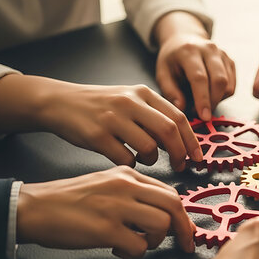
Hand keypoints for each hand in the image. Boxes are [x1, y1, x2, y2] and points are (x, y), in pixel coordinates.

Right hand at [0, 75, 202, 170]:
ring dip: (152, 159)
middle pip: (168, 130)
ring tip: (145, 158)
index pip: (178, 117)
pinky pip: (124, 158)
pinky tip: (126, 159)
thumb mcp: (130, 100)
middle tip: (180, 166)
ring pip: (148, 146)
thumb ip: (155, 115)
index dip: (192, 140)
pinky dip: (131, 163)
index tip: (198, 157)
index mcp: (143, 93)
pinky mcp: (97, 135)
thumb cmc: (101, 106)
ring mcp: (113, 118)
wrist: (60, 102)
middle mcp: (130, 102)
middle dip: (179, 152)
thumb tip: (183, 139)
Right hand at [16, 166, 195, 258]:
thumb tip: (160, 213)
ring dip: (156, 241)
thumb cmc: (68, 200)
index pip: (169, 192)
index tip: (185, 229)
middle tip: (184, 243)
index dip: (182, 214)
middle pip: (173, 205)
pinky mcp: (106, 229)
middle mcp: (125, 187)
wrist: (35, 207)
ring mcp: (116, 207)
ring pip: (162, 224)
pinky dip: (134, 253)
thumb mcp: (106, 183)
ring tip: (138, 243)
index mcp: (127, 175)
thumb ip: (132, 192)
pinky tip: (118, 249)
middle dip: (183, 228)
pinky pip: (139, 246)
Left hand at [154, 12, 235, 120]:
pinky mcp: (230, 61)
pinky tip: (211, 95)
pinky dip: (223, 95)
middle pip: (219, 80)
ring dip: (218, 100)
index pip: (200, 78)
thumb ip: (170, 91)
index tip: (203, 117)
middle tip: (204, 116)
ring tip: (204, 103)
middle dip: (213, 102)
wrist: (184, 39)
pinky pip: (232, 84)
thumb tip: (181, 109)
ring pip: (228, 84)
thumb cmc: (172, 60)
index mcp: (189, 51)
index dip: (203, 99)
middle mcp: (209, 49)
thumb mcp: (162, 73)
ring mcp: (222, 54)